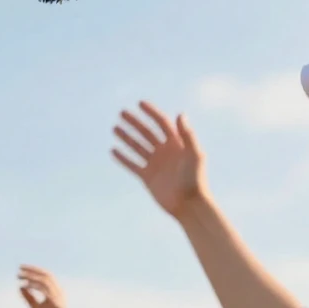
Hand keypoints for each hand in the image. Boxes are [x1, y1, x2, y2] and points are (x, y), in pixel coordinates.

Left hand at [19, 265, 72, 307]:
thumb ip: (30, 298)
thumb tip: (21, 287)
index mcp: (55, 293)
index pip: (46, 276)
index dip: (34, 270)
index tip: (21, 269)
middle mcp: (59, 293)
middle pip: (46, 275)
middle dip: (32, 270)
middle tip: (19, 269)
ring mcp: (59, 298)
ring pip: (46, 280)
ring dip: (32, 277)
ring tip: (20, 276)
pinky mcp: (57, 304)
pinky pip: (45, 290)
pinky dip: (35, 286)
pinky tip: (25, 286)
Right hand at [111, 101, 208, 217]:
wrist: (189, 204)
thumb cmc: (195, 179)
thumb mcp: (194, 154)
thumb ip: (188, 134)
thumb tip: (180, 114)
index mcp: (176, 143)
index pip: (162, 123)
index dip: (152, 112)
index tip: (140, 103)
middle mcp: (165, 151)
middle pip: (147, 132)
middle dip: (135, 122)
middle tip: (122, 113)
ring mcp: (155, 164)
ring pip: (137, 146)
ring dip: (126, 137)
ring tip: (114, 128)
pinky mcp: (147, 177)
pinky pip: (132, 164)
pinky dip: (123, 158)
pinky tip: (113, 150)